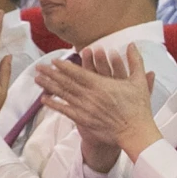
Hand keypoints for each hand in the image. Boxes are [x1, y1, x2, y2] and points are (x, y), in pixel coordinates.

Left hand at [35, 43, 159, 169]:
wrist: (135, 133)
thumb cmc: (138, 108)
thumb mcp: (139, 82)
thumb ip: (135, 61)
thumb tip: (132, 44)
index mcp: (100, 85)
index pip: (77, 72)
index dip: (64, 66)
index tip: (53, 61)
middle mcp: (89, 96)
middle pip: (66, 82)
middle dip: (51, 73)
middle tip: (38, 67)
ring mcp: (85, 109)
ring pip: (63, 95)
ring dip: (49, 86)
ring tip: (37, 79)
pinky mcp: (84, 120)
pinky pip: (65, 111)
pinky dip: (54, 105)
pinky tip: (44, 100)